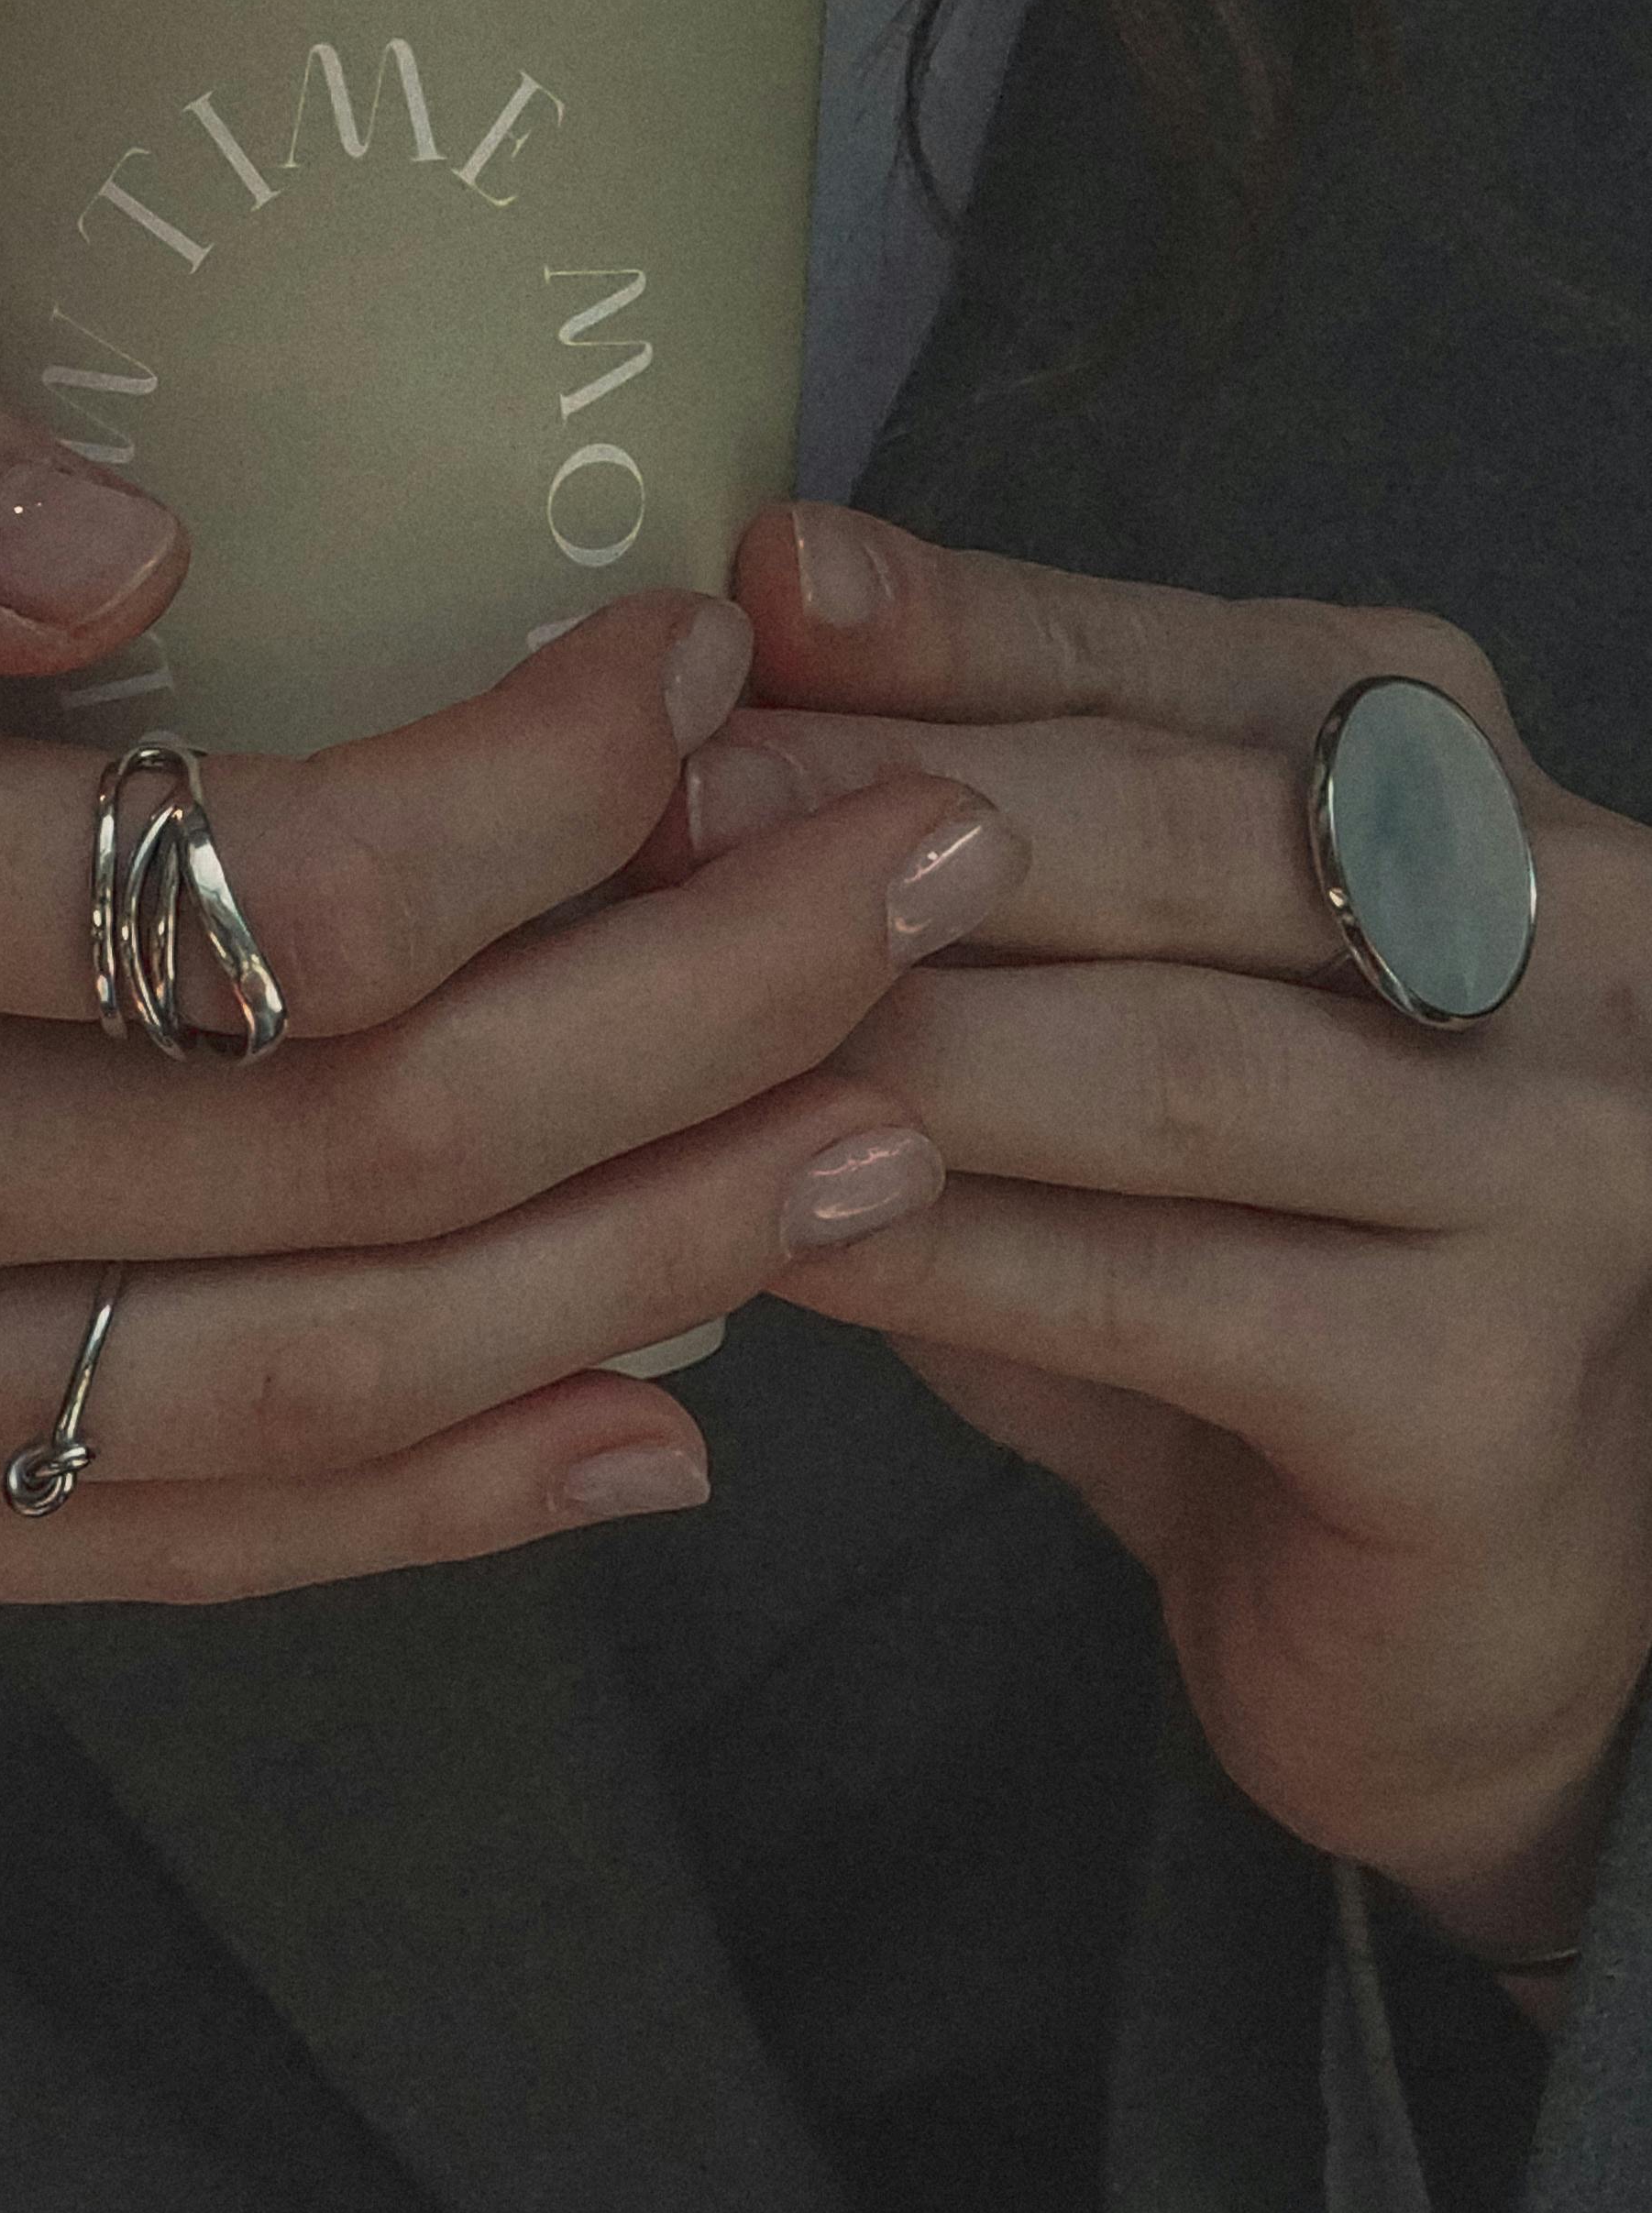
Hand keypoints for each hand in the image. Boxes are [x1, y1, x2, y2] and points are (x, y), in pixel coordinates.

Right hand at [0, 368, 1010, 1603]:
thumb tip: (139, 577)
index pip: (279, 894)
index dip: (562, 802)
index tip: (708, 676)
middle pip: (362, 1158)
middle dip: (709, 1021)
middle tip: (927, 887)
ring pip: (320, 1380)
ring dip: (653, 1264)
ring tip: (883, 1141)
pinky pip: (181, 1545)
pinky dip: (452, 1495)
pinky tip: (669, 1417)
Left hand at [682, 500, 1651, 1969]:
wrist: (1447, 1608)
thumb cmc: (1238, 1270)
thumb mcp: (1099, 1026)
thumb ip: (957, 874)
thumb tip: (694, 715)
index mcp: (1457, 788)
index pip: (1180, 665)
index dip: (950, 634)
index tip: (741, 604)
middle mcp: (1572, 932)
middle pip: (1185, 832)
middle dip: (891, 814)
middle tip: (652, 813)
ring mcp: (1562, 1159)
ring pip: (1173, 1067)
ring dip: (901, 1038)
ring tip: (669, 1023)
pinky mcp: (1489, 1387)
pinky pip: (1167, 1297)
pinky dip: (954, 1261)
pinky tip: (776, 1244)